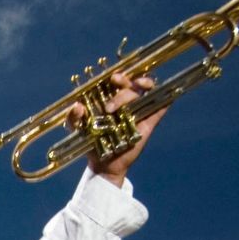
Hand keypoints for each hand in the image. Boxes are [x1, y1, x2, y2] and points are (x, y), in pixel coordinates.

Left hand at [68, 72, 168, 187]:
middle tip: (114, 95)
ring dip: (144, 83)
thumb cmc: (91, 143)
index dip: (117, 75)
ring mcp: (138, 110)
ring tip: (139, 86)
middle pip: (131, 83)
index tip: (112, 78)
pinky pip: (161, 107)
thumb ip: (72, 118)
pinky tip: (164, 95)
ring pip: (147, 89)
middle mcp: (125, 102)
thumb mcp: (77, 130)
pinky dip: (165, 99)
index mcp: (110, 98)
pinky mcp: (150, 122)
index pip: (116, 81)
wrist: (103, 163)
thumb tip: (78, 106)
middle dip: (125, 82)